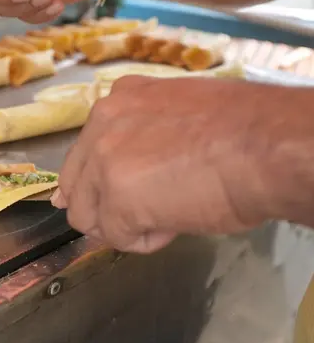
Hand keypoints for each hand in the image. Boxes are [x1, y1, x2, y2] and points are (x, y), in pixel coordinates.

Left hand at [52, 76, 297, 253]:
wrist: (268, 146)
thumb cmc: (241, 131)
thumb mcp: (177, 117)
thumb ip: (141, 137)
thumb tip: (123, 174)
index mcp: (118, 101)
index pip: (84, 153)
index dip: (102, 182)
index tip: (129, 192)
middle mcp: (102, 124)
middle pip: (76, 186)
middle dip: (104, 207)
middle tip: (144, 212)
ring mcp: (104, 161)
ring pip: (86, 217)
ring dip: (121, 225)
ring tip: (164, 215)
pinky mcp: (116, 199)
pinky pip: (116, 237)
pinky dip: (144, 241)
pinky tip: (174, 224)